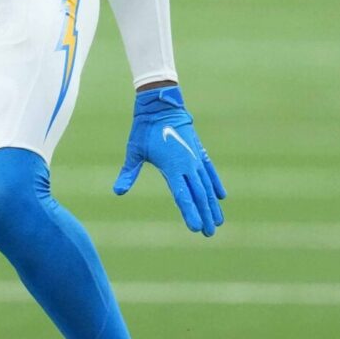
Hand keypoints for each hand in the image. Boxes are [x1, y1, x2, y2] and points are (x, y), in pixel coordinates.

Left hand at [113, 86, 226, 236]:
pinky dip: (216, 184)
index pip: (183, 195)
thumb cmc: (144, 129)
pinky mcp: (199, 152)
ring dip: (212, 204)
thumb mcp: (134, 151)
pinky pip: (210, 172)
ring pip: (207, 186)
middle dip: (204, 215)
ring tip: (218, 222)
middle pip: (198, 195)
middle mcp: (187, 164)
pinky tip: (221, 197)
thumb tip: (118, 191)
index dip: (189, 212)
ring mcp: (195, 158)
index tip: (196, 228)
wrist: (161, 105)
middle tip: (209, 234)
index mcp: (172, 166)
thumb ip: (129, 172)